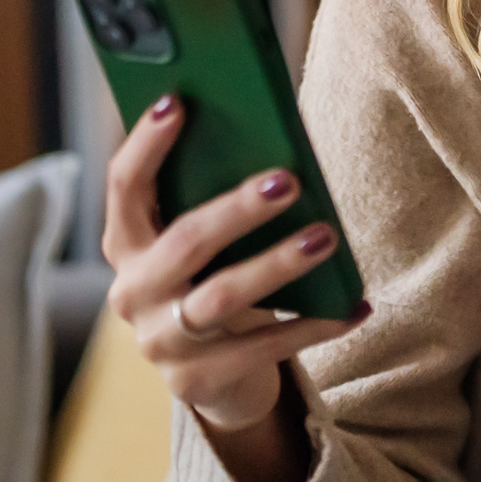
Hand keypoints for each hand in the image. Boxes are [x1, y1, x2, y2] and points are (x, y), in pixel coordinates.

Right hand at [102, 96, 365, 481]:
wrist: (213, 377)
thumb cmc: (213, 280)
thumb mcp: (202, 245)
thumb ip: (212, 201)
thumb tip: (275, 147)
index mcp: (126, 244)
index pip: (123, 187)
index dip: (145, 144)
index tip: (177, 101)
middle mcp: (133, 293)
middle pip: (184, 242)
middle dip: (237, 209)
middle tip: (289, 179)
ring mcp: (162, 342)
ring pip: (223, 298)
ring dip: (278, 265)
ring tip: (326, 237)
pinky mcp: (200, 380)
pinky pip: (265, 348)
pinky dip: (316, 324)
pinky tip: (356, 305)